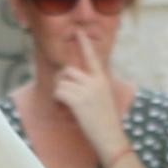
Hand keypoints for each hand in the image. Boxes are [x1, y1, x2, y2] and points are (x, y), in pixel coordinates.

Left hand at [52, 52, 126, 166]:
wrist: (110, 136)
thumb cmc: (107, 120)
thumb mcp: (104, 97)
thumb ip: (93, 86)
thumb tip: (75, 83)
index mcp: (102, 79)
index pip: (91, 57)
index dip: (84, 43)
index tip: (79, 31)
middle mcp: (95, 81)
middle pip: (69, 70)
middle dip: (61, 80)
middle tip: (62, 93)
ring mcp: (86, 91)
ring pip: (62, 82)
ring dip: (59, 92)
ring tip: (64, 104)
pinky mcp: (78, 101)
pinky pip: (59, 92)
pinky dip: (57, 100)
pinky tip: (63, 108)